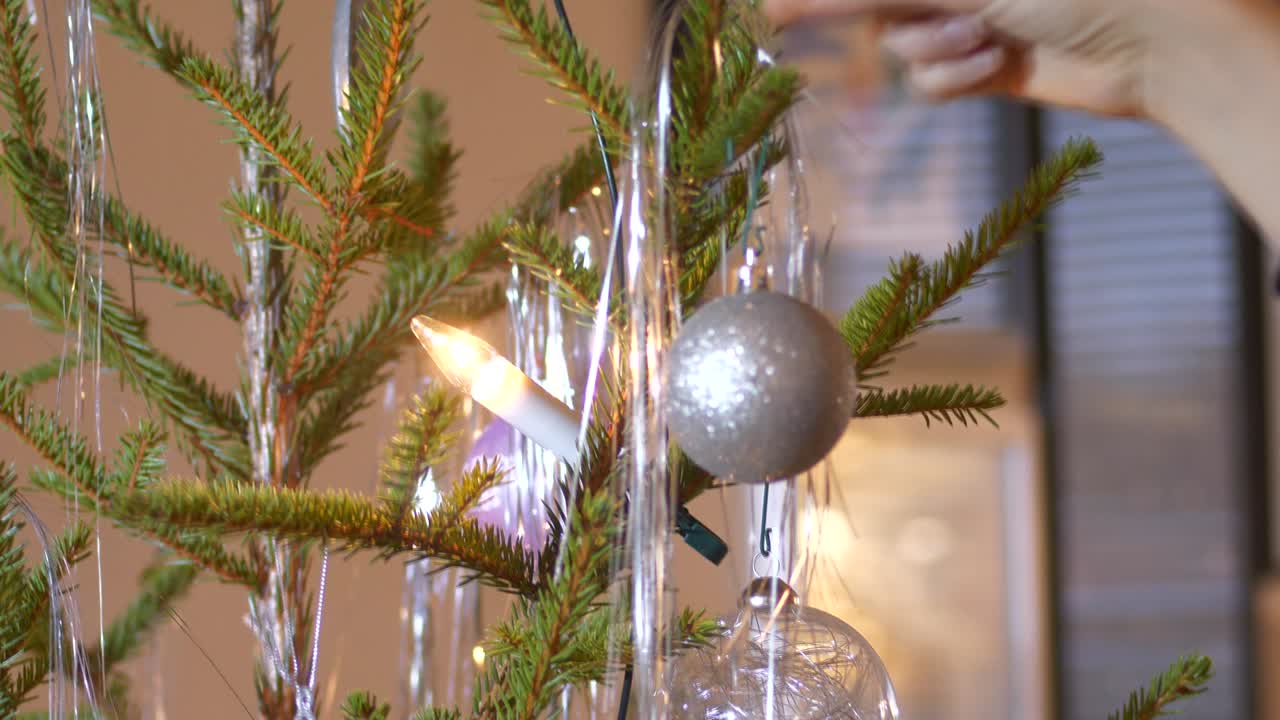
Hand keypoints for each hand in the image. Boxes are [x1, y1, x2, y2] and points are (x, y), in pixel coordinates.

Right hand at [763, 0, 1219, 119]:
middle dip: (906, 14)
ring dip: (937, 47)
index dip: (827, 0)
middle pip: (876, 4)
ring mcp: (967, 13)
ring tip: (992, 33)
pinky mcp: (981, 64)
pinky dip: (955, 77)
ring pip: (899, 46)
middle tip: (958, 10)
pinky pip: (928, 82)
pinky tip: (997, 62)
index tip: (773, 11)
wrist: (1161, 42)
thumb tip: (772, 1)